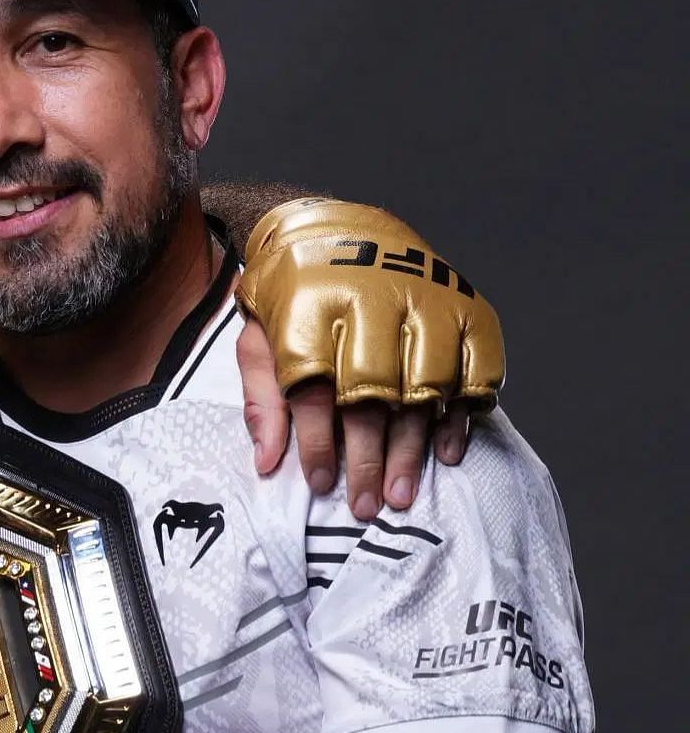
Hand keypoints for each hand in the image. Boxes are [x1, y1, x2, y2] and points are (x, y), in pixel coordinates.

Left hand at [234, 199, 501, 518]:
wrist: (336, 227)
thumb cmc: (291, 292)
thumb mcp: (257, 334)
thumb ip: (261, 396)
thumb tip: (268, 463)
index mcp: (309, 307)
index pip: (313, 389)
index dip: (316, 444)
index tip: (319, 485)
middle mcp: (370, 302)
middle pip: (371, 396)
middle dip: (368, 459)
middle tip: (366, 506)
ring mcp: (425, 302)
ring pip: (425, 389)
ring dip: (414, 449)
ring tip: (402, 495)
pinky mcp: (466, 306)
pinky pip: (475, 370)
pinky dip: (463, 414)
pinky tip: (446, 452)